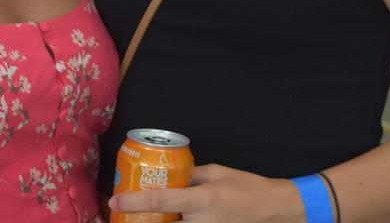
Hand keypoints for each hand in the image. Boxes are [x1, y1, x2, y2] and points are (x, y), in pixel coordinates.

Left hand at [109, 164, 302, 222]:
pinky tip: (169, 219)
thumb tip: (169, 175)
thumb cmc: (247, 187)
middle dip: (141, 221)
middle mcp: (201, 222)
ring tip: (142, 218)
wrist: (275, 210)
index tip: (114, 203)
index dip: (134, 202)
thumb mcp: (217, 172)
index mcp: (202, 199)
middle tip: (123, 215)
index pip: (160, 200)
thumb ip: (191, 174)